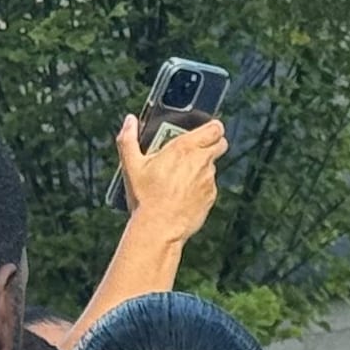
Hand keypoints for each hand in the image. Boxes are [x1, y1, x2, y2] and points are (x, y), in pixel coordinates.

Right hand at [113, 110, 228, 242]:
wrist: (159, 228)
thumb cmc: (146, 196)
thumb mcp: (131, 165)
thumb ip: (128, 139)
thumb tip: (129, 121)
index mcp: (185, 148)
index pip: (215, 129)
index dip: (213, 128)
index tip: (205, 130)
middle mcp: (202, 162)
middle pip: (220, 144)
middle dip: (211, 144)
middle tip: (193, 150)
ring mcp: (209, 180)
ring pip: (212, 166)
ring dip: (201, 167)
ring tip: (180, 176)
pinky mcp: (210, 197)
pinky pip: (209, 186)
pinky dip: (200, 186)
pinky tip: (182, 194)